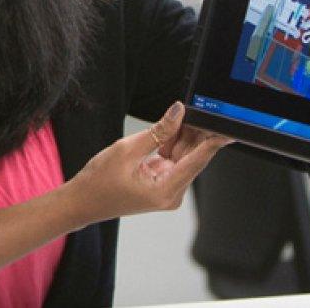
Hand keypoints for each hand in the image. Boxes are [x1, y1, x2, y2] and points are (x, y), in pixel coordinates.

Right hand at [67, 101, 232, 224]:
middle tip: (202, 109)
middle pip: (194, 157)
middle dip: (198, 133)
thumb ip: (158, 131)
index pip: (198, 160)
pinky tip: (173, 126)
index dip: (214, 140)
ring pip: (185, 156)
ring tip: (185, 114)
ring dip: (185, 136)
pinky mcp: (161, 183)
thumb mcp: (127, 150)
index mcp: (166, 190)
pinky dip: (173, 143)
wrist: (82, 201)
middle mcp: (172, 193)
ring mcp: (167, 188)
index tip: (227, 126)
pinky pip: (174, 159)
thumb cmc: (99, 182)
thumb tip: (178, 112)